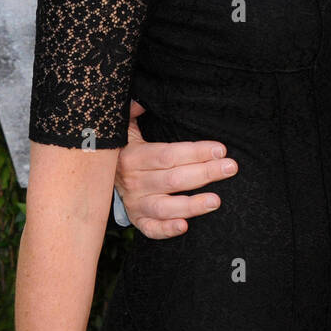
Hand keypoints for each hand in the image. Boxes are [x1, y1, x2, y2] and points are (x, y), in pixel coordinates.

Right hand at [115, 100, 236, 238]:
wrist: (100, 176)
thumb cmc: (124, 148)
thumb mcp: (124, 127)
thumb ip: (133, 111)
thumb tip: (144, 101)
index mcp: (134, 157)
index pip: (169, 155)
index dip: (195, 152)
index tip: (220, 150)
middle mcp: (134, 181)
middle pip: (173, 179)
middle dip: (205, 173)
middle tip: (230, 168)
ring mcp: (135, 202)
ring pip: (165, 207)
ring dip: (192, 205)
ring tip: (216, 201)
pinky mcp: (138, 219)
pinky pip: (151, 228)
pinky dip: (166, 230)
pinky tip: (184, 227)